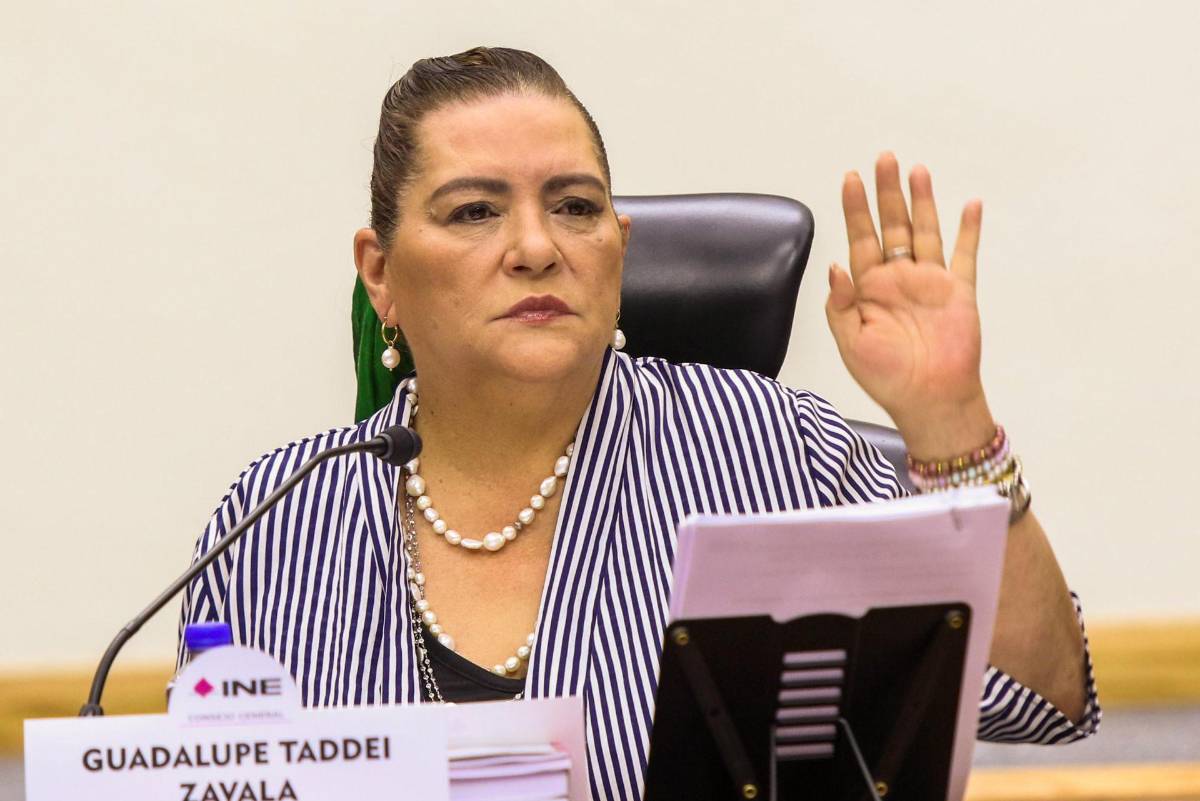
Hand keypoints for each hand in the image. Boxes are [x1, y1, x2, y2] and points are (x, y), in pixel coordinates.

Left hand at [825, 152, 994, 458]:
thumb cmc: (886, 378)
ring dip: (921, 201)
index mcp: (869, 289)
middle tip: (883, 158)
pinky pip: (965, 255)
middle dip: (886, 192)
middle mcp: (899, 279)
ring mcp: (929, 282)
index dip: (854, 208)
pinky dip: (968, 229)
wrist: (929, 400)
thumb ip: (839, 304)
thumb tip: (834, 266)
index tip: (850, 178)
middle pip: (891, 225)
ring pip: (924, 230)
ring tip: (916, 170)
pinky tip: (969, 205)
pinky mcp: (959, 292)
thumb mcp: (850, 343)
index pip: (859, 238)